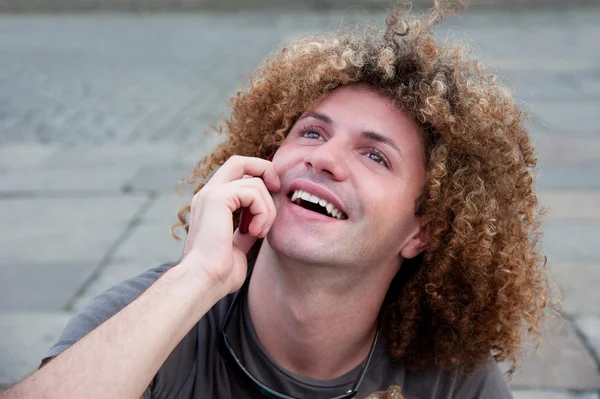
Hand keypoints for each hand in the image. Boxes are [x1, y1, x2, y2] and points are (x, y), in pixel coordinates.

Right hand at [179, 155, 279, 293]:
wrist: (203, 281)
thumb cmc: (219, 273)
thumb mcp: (237, 246)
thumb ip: (246, 230)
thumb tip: (259, 223)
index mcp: (210, 204)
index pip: (236, 174)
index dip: (258, 177)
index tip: (272, 195)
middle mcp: (208, 194)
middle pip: (240, 161)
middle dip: (265, 170)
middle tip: (276, 189)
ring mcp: (211, 194)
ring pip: (254, 182)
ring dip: (268, 208)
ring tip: (261, 232)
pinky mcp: (217, 198)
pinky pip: (253, 192)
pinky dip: (263, 212)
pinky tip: (256, 232)